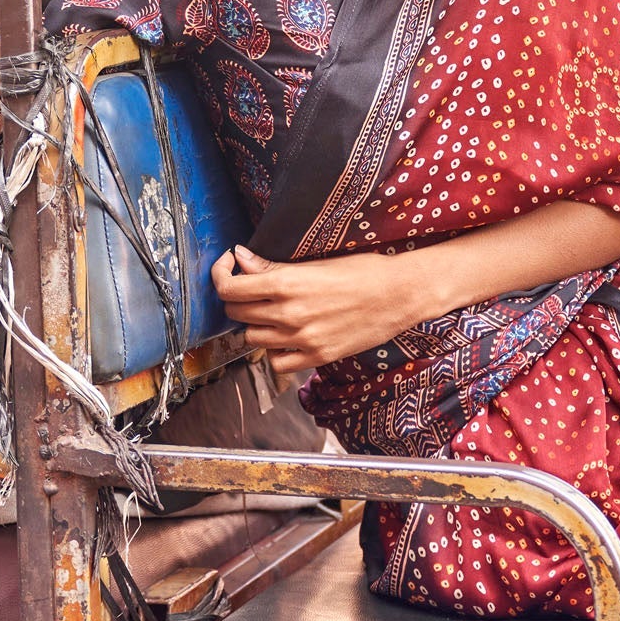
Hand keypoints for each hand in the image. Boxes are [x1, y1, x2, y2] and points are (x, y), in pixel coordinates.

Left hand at [212, 242, 421, 381]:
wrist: (399, 295)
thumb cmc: (361, 270)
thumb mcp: (315, 262)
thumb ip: (272, 266)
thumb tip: (240, 257)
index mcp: (286, 285)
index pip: (229, 288)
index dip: (220, 275)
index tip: (228, 266)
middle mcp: (289, 315)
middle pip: (236, 314)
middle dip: (235, 298)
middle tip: (247, 287)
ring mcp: (302, 341)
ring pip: (252, 340)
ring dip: (253, 325)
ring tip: (267, 312)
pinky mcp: (317, 358)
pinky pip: (277, 363)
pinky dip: (274, 351)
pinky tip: (284, 337)